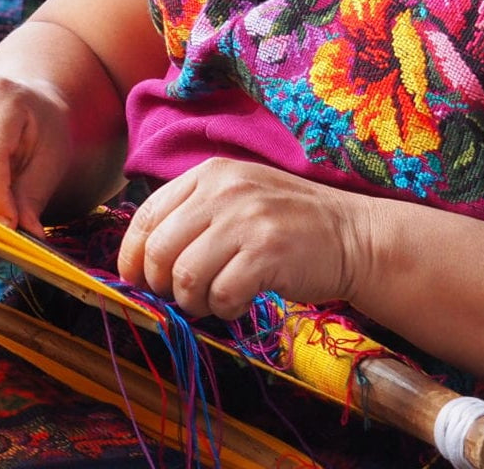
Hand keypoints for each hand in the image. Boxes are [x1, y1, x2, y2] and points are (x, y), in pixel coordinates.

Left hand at [117, 158, 371, 318]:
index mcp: (210, 173)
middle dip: (162, 285)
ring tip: (215, 299)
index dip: (132, 255)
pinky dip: (225, 309)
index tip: (136, 280)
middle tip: (184, 296)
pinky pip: (221, 295)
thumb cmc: (287, 222)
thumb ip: (193, 215)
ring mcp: (247, 219)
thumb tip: (140, 259)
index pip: (147, 215)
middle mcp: (224, 190)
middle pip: (159, 250)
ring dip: (194, 301)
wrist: (351, 234)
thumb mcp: (237, 199)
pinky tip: (241, 301)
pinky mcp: (268, 252)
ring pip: (185, 277)